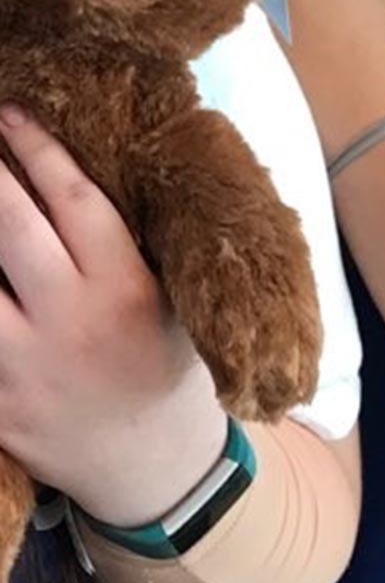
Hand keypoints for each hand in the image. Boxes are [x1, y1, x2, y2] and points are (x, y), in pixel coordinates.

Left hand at [0, 105, 226, 524]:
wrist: (153, 469)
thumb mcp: (170, 298)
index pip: (75, 200)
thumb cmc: (165, 366)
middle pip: (12, 229)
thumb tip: (80, 177)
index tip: (12, 113)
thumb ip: (129, 247)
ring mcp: (24, 368)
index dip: (39, 150)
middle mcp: (71, 322)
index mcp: (125, 287)